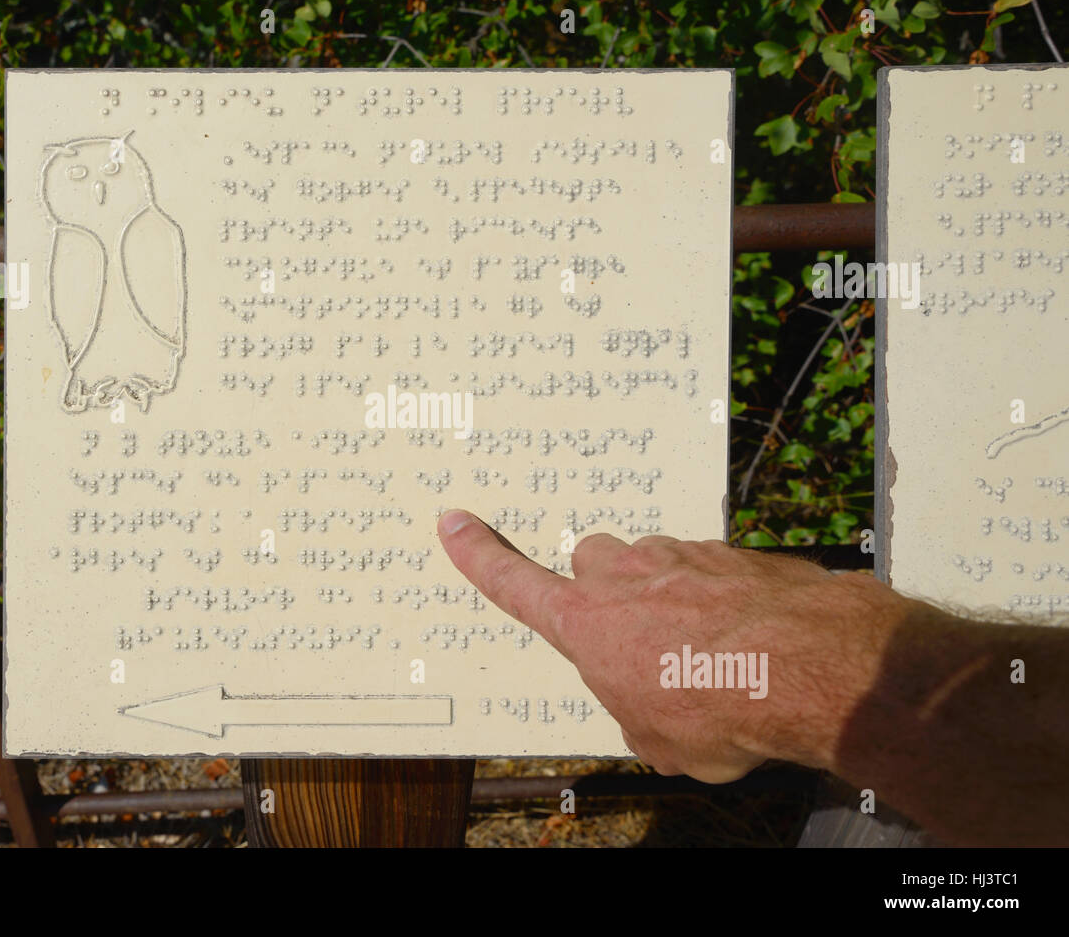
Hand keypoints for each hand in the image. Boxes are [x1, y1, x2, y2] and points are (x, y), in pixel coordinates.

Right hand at [436, 509, 905, 782]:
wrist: (812, 667)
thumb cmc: (723, 709)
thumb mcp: (659, 743)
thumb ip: (637, 710)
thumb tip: (653, 703)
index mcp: (588, 624)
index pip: (515, 584)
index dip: (479, 556)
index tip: (454, 523)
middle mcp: (626, 578)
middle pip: (594, 562)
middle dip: (608, 588)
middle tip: (640, 633)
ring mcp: (682, 556)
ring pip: (657, 564)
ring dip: (672, 596)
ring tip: (711, 649)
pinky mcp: (734, 552)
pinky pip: (714, 571)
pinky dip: (725, 600)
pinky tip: (754, 637)